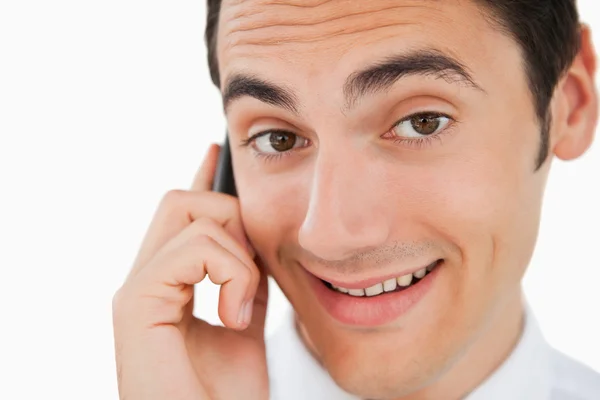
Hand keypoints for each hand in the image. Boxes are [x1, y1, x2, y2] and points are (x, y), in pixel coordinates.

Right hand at [112, 144, 268, 399]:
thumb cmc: (224, 394)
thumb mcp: (244, 321)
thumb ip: (242, 278)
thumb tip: (251, 242)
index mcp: (169, 284)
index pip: (181, 216)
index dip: (200, 179)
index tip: (215, 150)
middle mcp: (146, 280)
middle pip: (181, 200)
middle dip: (229, 216)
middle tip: (249, 270)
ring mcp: (137, 289)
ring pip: (188, 212)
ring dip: (236, 256)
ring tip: (241, 307)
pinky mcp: (136, 303)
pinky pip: (190, 248)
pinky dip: (228, 274)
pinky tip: (232, 315)